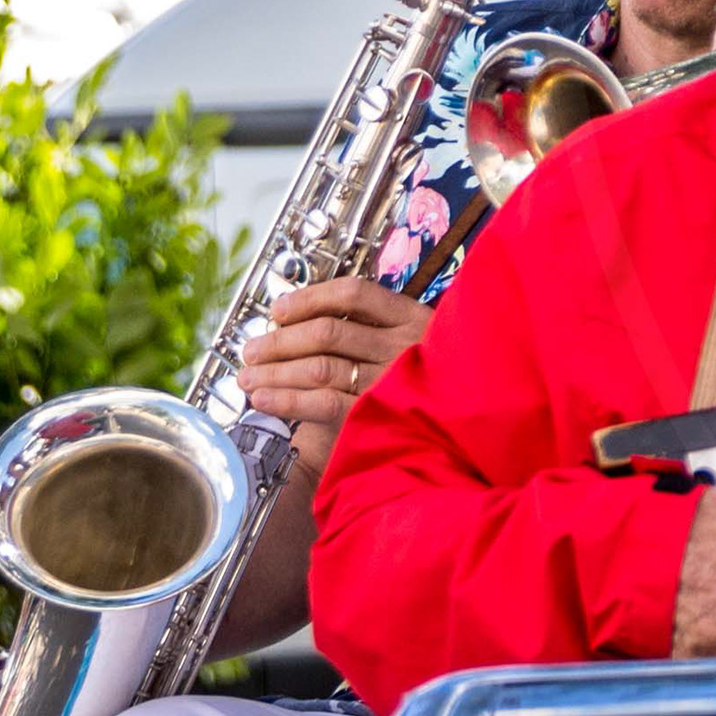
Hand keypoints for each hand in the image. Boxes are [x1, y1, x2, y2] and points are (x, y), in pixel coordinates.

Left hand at [242, 276, 435, 467]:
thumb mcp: (417, 343)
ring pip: (319, 367)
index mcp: (412, 317)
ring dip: (274, 371)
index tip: (279, 310)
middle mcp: (403, 345)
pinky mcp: (378, 415)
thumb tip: (300, 324)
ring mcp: (392, 381)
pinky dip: (287, 400)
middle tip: (251, 350)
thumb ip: (374, 330)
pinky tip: (264, 399)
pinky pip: (323, 403)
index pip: (354, 293)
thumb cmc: (435, 383)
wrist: (467, 422)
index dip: (309, 298)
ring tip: (248, 377)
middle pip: (327, 332)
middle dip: (279, 341)